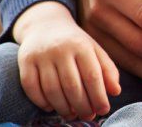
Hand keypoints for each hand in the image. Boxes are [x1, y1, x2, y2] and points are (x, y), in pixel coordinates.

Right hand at [14, 1, 120, 120]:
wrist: (46, 25)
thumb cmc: (75, 43)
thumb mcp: (94, 50)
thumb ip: (107, 70)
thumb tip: (116, 92)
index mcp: (82, 46)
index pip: (92, 76)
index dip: (99, 96)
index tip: (104, 110)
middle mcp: (61, 49)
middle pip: (72, 86)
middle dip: (82, 106)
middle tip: (88, 116)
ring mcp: (41, 55)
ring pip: (51, 89)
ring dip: (63, 107)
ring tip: (71, 115)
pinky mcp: (25, 61)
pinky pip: (31, 87)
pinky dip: (41, 101)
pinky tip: (51, 107)